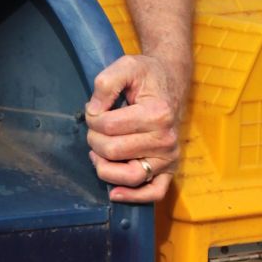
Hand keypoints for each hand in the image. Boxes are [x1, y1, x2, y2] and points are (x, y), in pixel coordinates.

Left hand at [84, 52, 184, 203]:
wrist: (170, 82)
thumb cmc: (147, 76)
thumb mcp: (126, 65)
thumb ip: (106, 82)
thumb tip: (94, 111)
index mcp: (157, 113)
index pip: (107, 126)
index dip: (91, 118)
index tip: (94, 110)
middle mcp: (166, 139)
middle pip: (113, 151)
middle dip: (94, 140)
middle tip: (96, 129)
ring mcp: (169, 157)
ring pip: (129, 176)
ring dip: (104, 167)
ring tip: (98, 153)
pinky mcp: (169, 170)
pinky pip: (154, 193)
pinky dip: (134, 197)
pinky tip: (114, 192)